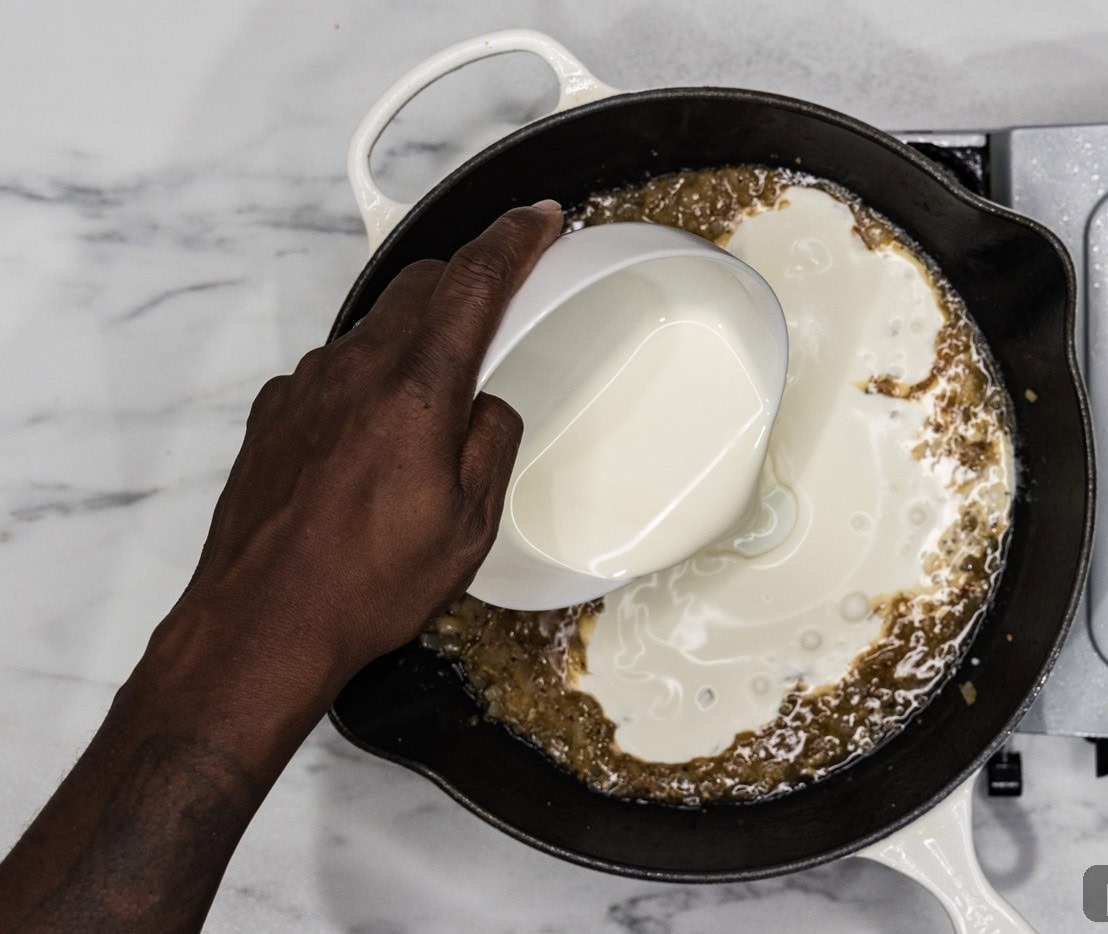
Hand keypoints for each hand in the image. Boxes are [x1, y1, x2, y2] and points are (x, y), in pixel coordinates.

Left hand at [166, 201, 563, 691]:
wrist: (262, 622)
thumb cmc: (362, 584)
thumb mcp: (469, 524)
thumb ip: (492, 441)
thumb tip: (488, 406)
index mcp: (416, 389)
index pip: (474, 281)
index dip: (514, 238)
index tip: (537, 218)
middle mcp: (355, 371)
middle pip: (420, 284)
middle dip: (468, 279)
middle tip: (501, 302)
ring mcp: (306, 386)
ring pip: (375, 326)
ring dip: (416, 335)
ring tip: (437, 397)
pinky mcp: (276, 412)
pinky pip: (334, 370)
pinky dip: (368, 378)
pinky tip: (377, 436)